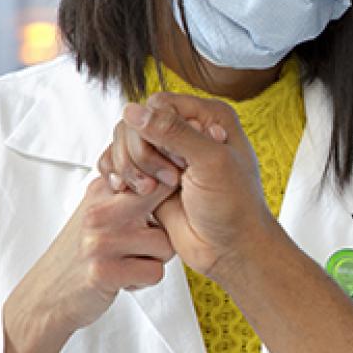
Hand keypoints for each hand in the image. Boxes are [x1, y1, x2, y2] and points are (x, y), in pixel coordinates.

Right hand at [1, 176, 177, 352]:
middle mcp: (100, 211)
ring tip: (128, 262)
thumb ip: (129, 192)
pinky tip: (122, 278)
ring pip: (167, 245)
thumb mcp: (100, 211)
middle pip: (166, 203)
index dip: (170, 187)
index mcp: (101, 189)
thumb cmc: (82, 253)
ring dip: (155, 260)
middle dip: (167, 224)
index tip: (165, 204)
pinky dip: (144, 281)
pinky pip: (155, 273)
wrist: (46, 294)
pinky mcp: (104, 271)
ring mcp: (100, 240)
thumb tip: (175, 172)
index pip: (153, 172)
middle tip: (148, 237)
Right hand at [123, 94, 281, 280]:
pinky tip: (129, 191)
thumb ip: (174, 132)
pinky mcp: (151, 176)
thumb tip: (133, 111)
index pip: (158, 104)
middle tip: (170, 180)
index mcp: (209, 117)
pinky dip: (118, 176)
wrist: (229, 248)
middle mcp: (187, 131)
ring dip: (130, 168)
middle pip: (136, 123)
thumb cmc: (234, 206)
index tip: (178, 161)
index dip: (156, 131)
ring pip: (123, 143)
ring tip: (152, 191)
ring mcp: (167, 154)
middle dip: (142, 154)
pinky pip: (118, 164)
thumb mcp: (211, 162)